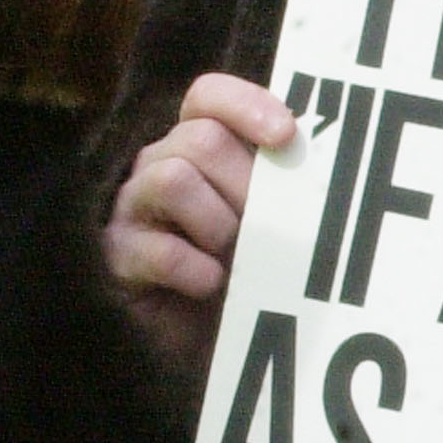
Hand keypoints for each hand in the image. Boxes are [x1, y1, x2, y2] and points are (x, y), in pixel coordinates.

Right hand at [104, 73, 298, 370]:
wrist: (216, 346)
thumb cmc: (252, 276)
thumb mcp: (275, 224)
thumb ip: (287, 187)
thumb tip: (325, 165)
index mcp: (200, 148)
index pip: (208, 97)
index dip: (244, 104)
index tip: (285, 136)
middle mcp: (160, 166)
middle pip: (200, 138)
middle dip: (245, 184)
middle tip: (267, 229)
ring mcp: (133, 208)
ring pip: (172, 178)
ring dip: (218, 223)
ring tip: (235, 258)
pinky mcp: (117, 256)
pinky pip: (157, 249)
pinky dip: (195, 269)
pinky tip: (212, 285)